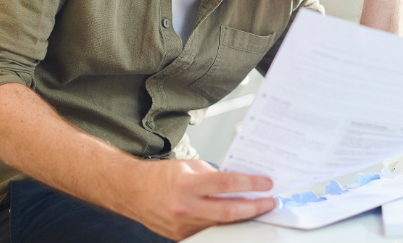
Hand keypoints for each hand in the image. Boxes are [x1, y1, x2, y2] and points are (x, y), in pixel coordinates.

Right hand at [119, 158, 275, 240]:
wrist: (133, 192)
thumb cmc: (161, 176)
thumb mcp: (188, 166)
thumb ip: (213, 175)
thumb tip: (238, 182)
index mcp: (186, 184)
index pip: (226, 184)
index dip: (251, 184)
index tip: (266, 184)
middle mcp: (185, 206)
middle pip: (229, 211)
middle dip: (255, 207)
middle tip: (270, 201)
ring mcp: (183, 225)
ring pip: (222, 224)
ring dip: (243, 218)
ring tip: (257, 209)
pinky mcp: (182, 236)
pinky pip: (210, 231)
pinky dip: (225, 225)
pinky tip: (237, 219)